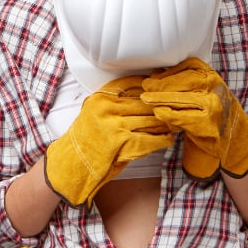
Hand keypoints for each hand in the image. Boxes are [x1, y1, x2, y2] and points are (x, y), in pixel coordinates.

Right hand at [44, 76, 174, 206]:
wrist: (73, 164)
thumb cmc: (86, 141)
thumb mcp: (94, 114)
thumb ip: (114, 104)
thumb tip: (143, 98)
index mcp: (100, 98)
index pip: (131, 83)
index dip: (150, 84)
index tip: (162, 85)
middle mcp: (107, 107)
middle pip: (144, 102)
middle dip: (161, 106)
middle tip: (174, 106)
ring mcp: (114, 124)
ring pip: (150, 119)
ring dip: (164, 122)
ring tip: (174, 123)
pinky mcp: (122, 142)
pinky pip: (149, 138)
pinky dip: (161, 139)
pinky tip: (167, 138)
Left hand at [140, 57, 247, 179]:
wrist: (231, 136)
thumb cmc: (211, 110)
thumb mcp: (203, 89)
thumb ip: (185, 81)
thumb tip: (155, 75)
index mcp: (212, 76)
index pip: (188, 67)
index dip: (168, 71)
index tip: (154, 75)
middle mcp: (215, 88)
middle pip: (182, 82)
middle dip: (160, 84)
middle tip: (146, 86)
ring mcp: (212, 106)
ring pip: (180, 98)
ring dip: (159, 98)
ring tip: (146, 99)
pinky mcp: (206, 123)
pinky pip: (181, 117)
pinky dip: (167, 114)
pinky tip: (158, 113)